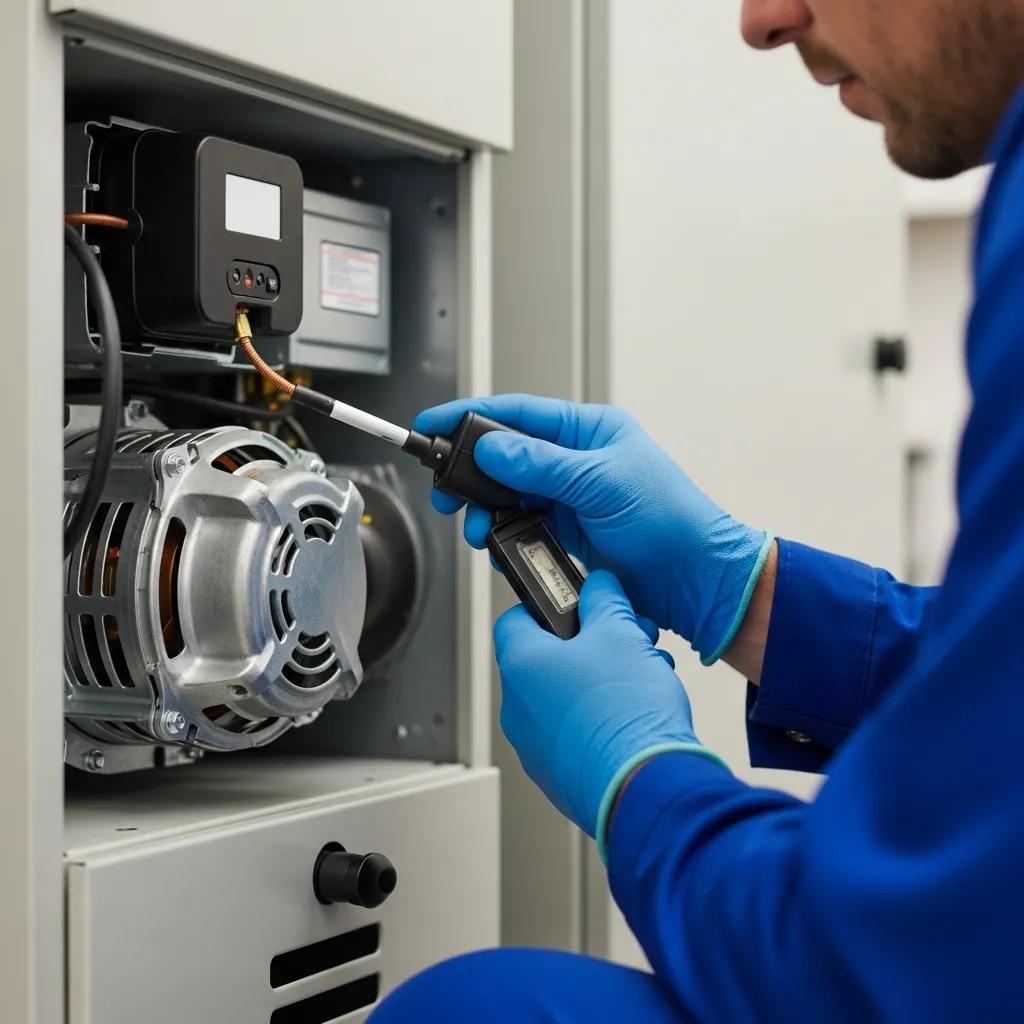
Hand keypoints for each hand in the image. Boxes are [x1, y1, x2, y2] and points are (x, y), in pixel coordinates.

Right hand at [415, 394, 773, 662]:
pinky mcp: (567, 529)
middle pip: (505, 454)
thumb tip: (490, 447)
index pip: (518, 413)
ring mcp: (570, 495)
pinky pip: (521, 523)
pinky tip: (499, 543)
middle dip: (470, 472)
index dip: (471, 416)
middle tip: (446, 491)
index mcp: (589, 430)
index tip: (435, 422)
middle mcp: (576, 459)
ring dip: (485, 509)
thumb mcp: (600, 484)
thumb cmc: (669, 521)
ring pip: (508, 492)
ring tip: (478, 528)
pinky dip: (503, 533)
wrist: (693, 579)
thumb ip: (540, 464)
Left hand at [494, 570, 726, 853]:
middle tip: (624, 641)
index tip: (576, 605)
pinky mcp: (557, 774)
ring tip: (641, 678)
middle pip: (546, 659)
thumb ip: (604, 598)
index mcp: (521, 664)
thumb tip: (599, 586)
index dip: (547, 606)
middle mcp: (518, 708)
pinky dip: (601, 718)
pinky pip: (575, 733)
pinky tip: (636, 715)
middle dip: (589, 645)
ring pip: (564, 697)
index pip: (513, 618)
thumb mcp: (620, 632)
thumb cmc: (626, 713)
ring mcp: (535, 746)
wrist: (646, 786)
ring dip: (600, 681)